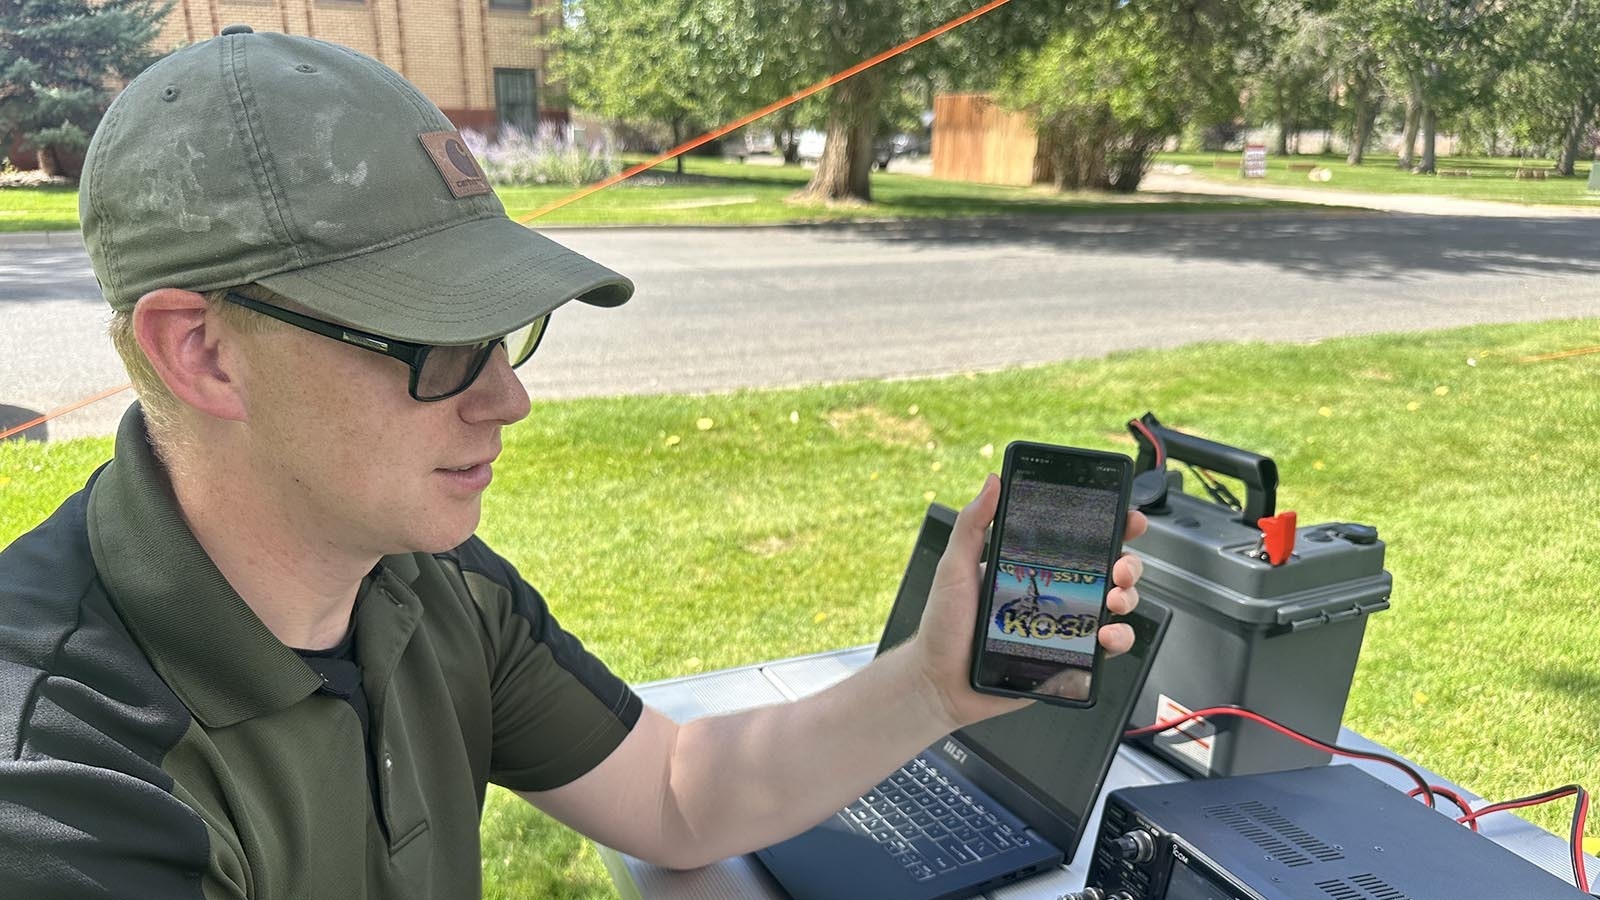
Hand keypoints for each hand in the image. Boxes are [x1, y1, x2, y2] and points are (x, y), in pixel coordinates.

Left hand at [908, 474, 1147, 730]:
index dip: (1113, 526)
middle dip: (1129, 563)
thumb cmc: (944, 626)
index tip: (1128, 518)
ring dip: (1129, 597)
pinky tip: (1107, 636)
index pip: (1082, 540)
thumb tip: (993, 481)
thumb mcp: (954, 568)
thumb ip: (972, 524)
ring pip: (1118, 605)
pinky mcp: (1069, 656)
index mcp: (1035, 566)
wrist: (941, 682)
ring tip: (1114, 600)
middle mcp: (1057, 592)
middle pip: (1111, 570)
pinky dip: (1119, 640)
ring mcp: (1066, 625)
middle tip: (1119, 567)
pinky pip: (1107, 647)